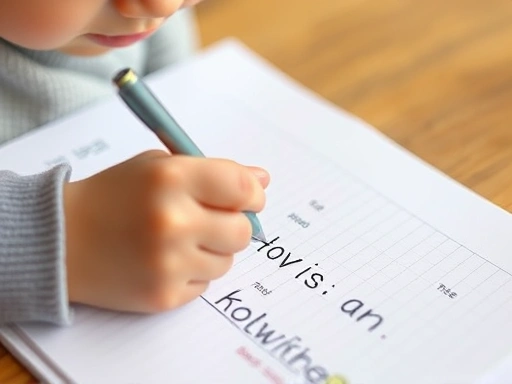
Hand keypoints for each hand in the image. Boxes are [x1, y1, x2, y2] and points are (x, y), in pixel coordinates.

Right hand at [63, 150, 268, 312]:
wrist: (61, 239)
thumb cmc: (113, 195)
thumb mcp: (158, 166)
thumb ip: (214, 171)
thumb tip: (262, 180)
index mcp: (173, 178)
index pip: (243, 188)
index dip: (253, 194)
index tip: (248, 199)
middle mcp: (173, 221)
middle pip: (243, 231)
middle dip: (233, 225)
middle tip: (209, 221)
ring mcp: (168, 263)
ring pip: (227, 261)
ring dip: (212, 250)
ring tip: (177, 241)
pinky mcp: (163, 296)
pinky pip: (205, 284)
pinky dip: (192, 272)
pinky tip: (163, 261)